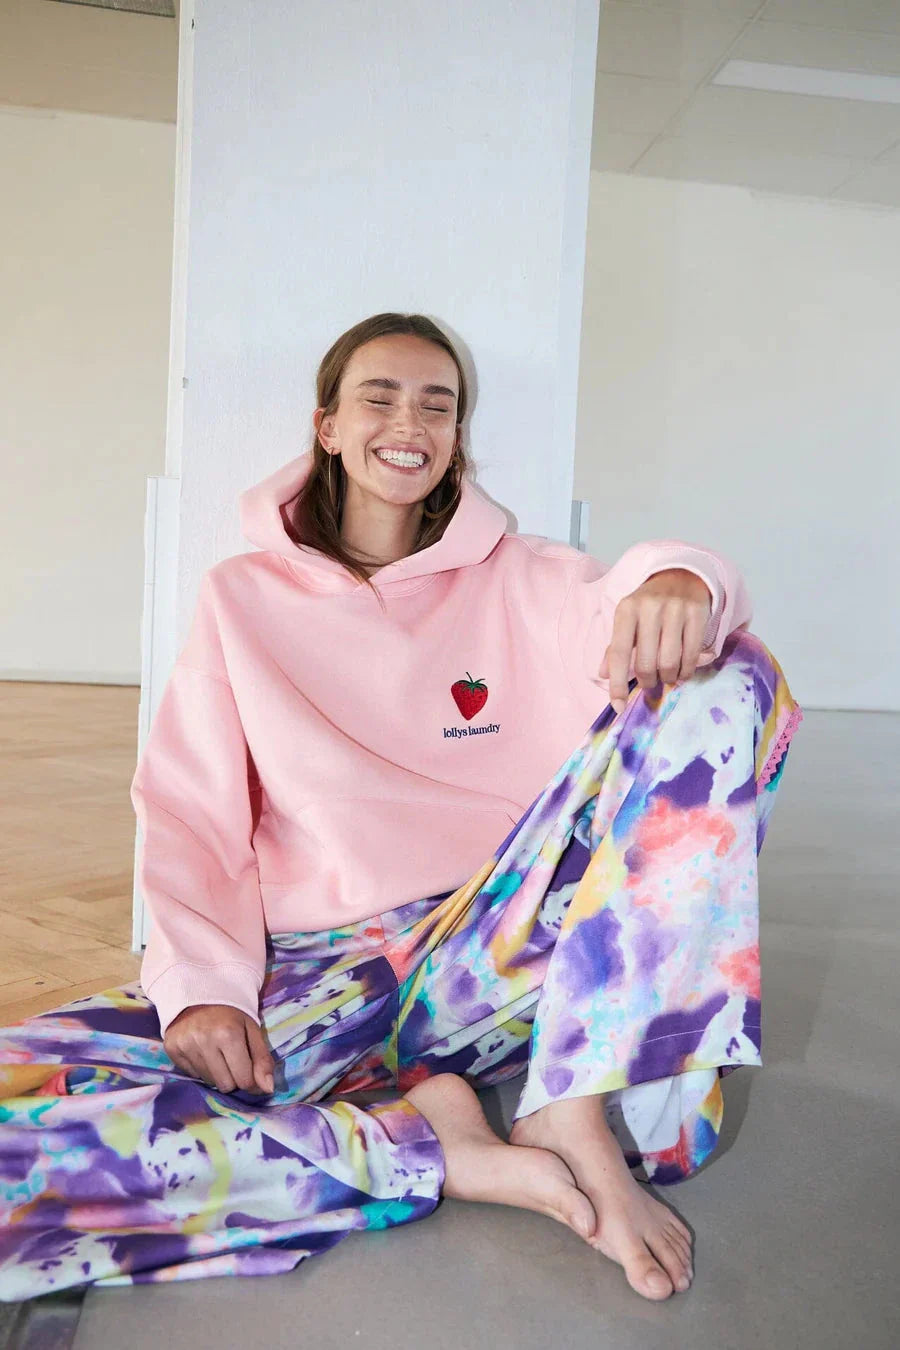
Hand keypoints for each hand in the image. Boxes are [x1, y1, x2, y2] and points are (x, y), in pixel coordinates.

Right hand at [164, 1004, 274, 1094]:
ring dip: (218, 1073)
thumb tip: (268, 1089)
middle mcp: (204, 1041)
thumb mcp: (252, 1029)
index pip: (243, 1080)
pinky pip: (192, 1075)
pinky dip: (201, 1068)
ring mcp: (185, 1045)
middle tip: (234, 1059)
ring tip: (218, 1052)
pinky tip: (203, 1051)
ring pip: (209, 1082)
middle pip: (225, 1085)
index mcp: (229, 1034)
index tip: (251, 1071)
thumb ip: (262, 1059)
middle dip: (234, 1077)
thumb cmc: (231, 1011)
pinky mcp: (172, 1049)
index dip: (251, 1080)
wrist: (199, 991)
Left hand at [598, 568, 713, 714]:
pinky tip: (682, 671)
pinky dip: (686, 671)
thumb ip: (616, 647)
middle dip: (648, 681)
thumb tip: (603, 675)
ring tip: (667, 676)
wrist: (681, 575)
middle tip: (650, 684)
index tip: (618, 705)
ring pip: (670, 662)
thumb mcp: (627, 620)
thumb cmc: (649, 605)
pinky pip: (691, 655)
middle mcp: (649, 607)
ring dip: (668, 678)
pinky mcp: (697, 613)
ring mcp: (675, 609)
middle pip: (646, 663)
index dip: (617, 683)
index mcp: (626, 610)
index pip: (619, 653)